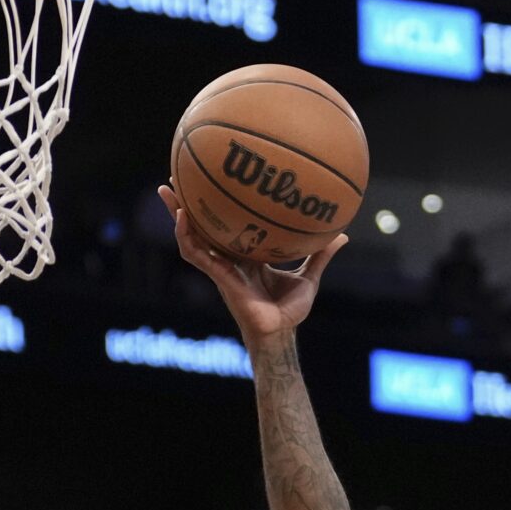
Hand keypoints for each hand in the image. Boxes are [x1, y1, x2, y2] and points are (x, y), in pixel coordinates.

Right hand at [159, 184, 349, 342]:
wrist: (280, 332)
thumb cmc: (290, 310)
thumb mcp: (309, 276)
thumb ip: (321, 255)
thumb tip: (342, 235)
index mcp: (247, 255)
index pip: (228, 225)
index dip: (219, 207)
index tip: (215, 183)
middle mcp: (229, 257)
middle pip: (204, 225)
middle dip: (189, 203)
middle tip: (178, 177)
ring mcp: (220, 266)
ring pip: (192, 236)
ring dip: (177, 214)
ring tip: (168, 191)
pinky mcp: (217, 276)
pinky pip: (196, 254)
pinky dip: (187, 236)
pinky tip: (183, 218)